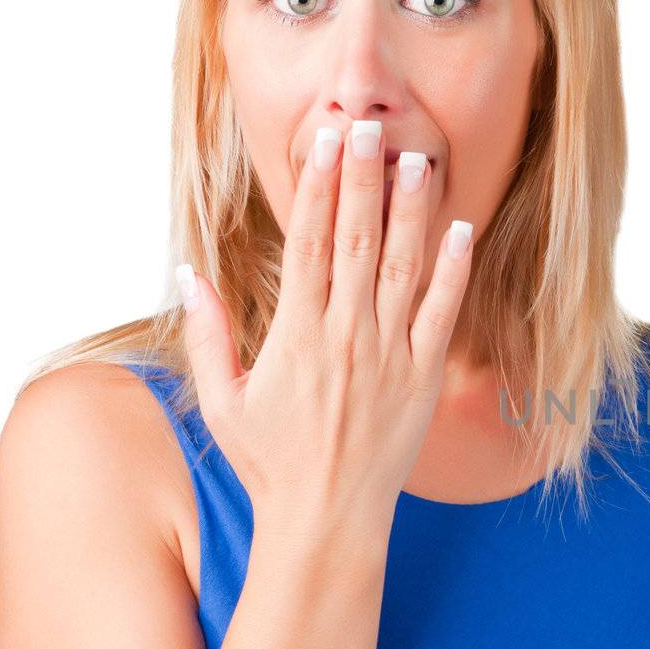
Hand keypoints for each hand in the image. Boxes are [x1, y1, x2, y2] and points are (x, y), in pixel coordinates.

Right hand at [175, 121, 474, 531]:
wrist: (327, 520)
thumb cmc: (270, 462)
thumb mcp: (222, 400)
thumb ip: (207, 333)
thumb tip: (188, 271)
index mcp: (296, 334)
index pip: (308, 244)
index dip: (316, 188)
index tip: (322, 143)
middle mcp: (346, 335)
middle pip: (355, 241)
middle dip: (362, 181)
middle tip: (368, 128)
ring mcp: (389, 355)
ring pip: (401, 267)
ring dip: (411, 212)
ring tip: (418, 161)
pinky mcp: (423, 377)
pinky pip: (441, 313)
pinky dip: (452, 271)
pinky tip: (461, 230)